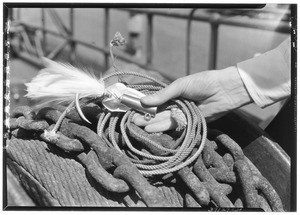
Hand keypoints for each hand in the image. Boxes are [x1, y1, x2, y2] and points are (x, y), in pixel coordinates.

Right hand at [132, 66, 252, 132]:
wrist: (225, 90)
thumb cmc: (202, 83)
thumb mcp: (180, 86)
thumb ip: (163, 95)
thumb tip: (143, 101)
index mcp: (173, 94)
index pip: (155, 101)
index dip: (144, 105)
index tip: (132, 109)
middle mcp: (176, 105)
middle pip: (158, 112)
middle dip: (146, 117)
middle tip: (132, 121)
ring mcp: (183, 115)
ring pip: (165, 121)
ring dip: (153, 124)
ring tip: (139, 127)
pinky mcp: (190, 123)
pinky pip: (176, 127)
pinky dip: (164, 129)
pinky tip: (152, 131)